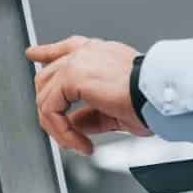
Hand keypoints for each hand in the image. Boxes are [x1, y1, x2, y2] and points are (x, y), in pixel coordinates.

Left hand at [28, 35, 150, 155]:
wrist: (158, 96)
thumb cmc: (150, 100)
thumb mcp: (114, 108)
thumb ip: (90, 113)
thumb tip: (74, 123)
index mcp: (99, 53)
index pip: (66, 48)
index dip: (46, 53)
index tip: (34, 54)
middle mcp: (86, 52)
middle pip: (47, 76)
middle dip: (48, 107)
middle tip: (62, 133)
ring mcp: (77, 62)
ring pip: (45, 97)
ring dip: (58, 127)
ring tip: (77, 144)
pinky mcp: (71, 76)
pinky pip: (51, 109)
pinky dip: (62, 132)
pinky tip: (80, 143)